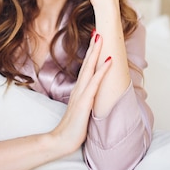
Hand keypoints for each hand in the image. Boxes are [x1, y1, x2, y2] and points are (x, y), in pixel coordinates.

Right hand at [49, 32, 111, 154]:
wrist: (61, 140)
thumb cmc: (72, 128)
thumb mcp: (81, 110)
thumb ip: (86, 101)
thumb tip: (93, 96)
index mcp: (80, 90)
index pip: (87, 67)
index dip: (92, 52)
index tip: (96, 38)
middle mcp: (80, 88)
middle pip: (87, 62)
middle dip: (94, 46)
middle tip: (98, 29)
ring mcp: (81, 94)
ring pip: (90, 68)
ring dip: (96, 52)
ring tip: (101, 37)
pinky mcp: (84, 103)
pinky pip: (95, 84)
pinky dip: (102, 71)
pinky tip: (109, 61)